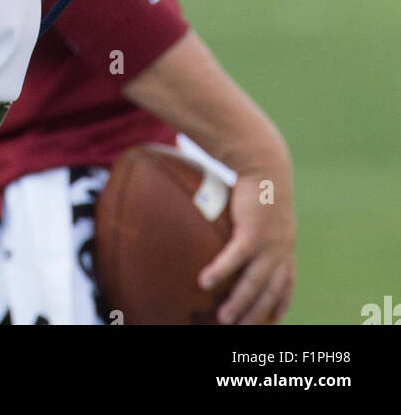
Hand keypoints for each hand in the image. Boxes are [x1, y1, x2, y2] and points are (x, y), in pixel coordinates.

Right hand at [198, 164, 295, 325]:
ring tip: (224, 319)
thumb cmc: (259, 181)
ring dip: (239, 303)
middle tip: (240, 329)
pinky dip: (221, 272)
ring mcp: (268, 243)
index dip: (281, 304)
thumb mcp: (263, 208)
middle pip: (270, 292)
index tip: (274, 321)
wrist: (265, 162)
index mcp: (284, 246)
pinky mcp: (252, 232)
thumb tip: (235, 226)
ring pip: (254, 283)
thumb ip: (253, 223)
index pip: (287, 283)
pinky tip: (205, 282)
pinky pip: (234, 258)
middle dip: (256, 314)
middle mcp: (280, 250)